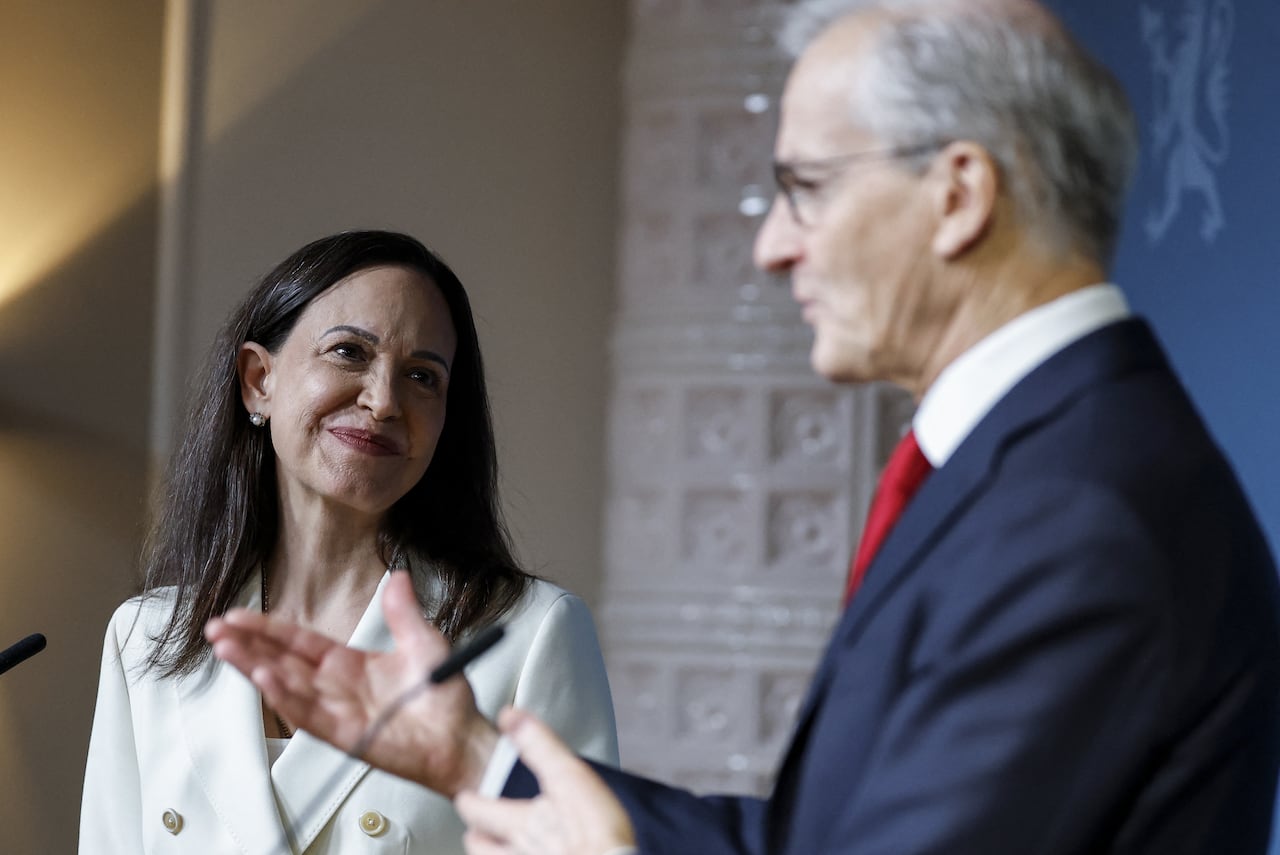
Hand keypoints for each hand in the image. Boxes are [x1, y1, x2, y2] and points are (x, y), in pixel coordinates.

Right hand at [205, 570, 497, 796]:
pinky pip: (310, 716)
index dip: (268, 630)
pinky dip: (286, 698)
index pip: (299, 643)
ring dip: (256, 668)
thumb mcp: (424, 642)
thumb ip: (403, 613)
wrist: (463, 735)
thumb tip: (398, 575)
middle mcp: (337, 687)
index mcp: (349, 664)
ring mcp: (338, 712)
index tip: (238, 617)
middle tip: (215, 630)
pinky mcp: (347, 735)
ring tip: (228, 650)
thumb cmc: (445, 695)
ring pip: (287, 688)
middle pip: (282, 662)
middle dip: (248, 646)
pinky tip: (265, 680)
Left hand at [455, 707, 634, 854]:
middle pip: (480, 846)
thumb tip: (510, 718)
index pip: (478, 811)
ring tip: (496, 848)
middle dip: (477, 835)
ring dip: (493, 853)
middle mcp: (517, 852)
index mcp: (521, 822)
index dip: (470, 802)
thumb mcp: (568, 776)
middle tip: (476, 827)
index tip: (466, 797)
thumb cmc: (594, 834)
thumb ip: (538, 746)